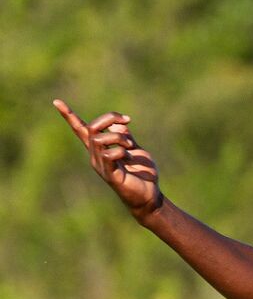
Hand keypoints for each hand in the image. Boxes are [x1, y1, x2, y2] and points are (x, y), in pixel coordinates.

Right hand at [53, 99, 162, 219]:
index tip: (56, 102)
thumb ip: (125, 137)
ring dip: (118, 137)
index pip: (82, 130)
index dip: (70, 116)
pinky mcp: (110, 175)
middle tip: (127, 121)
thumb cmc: (142, 174)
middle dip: (108, 118)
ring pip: (99, 140)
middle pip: (92, 129)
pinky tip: (129, 158)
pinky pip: (109, 155)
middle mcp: (97, 157)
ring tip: (131, 145)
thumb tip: (117, 123)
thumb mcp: (135, 150)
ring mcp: (102, 166)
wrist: (149, 196)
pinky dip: (121, 151)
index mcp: (101, 150)